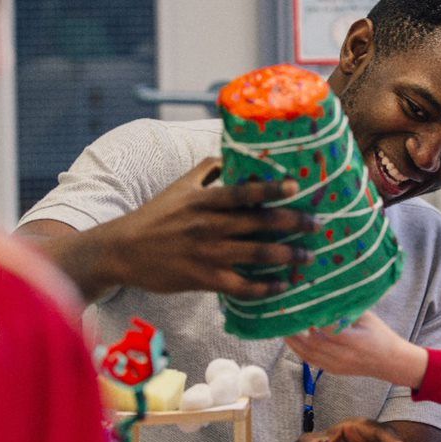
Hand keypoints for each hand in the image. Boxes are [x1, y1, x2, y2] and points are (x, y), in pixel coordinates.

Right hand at [21, 157, 318, 300]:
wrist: (123, 251)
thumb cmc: (155, 216)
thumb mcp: (179, 187)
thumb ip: (206, 170)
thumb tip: (232, 154)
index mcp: (204, 200)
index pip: (243, 192)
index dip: (271, 189)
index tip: (296, 187)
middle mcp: (209, 225)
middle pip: (259, 223)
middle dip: (293, 224)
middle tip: (317, 225)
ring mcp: (208, 254)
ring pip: (256, 254)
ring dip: (287, 256)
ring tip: (307, 257)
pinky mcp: (203, 279)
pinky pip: (241, 286)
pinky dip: (264, 287)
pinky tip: (282, 286)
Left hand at [285, 312, 427, 388]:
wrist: (390, 362)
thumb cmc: (380, 335)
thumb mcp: (367, 317)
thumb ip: (347, 309)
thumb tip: (327, 293)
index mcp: (355, 340)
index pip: (328, 330)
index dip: (313, 319)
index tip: (302, 306)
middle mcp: (344, 355)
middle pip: (313, 344)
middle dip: (295, 331)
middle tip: (284, 317)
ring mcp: (337, 365)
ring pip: (308, 355)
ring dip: (293, 342)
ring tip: (283, 328)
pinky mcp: (333, 371)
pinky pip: (311, 361)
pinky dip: (299, 350)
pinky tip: (293, 340)